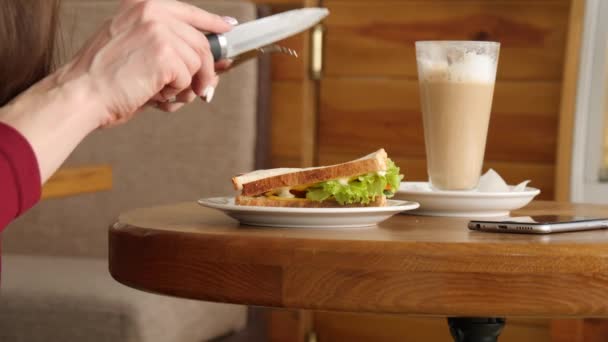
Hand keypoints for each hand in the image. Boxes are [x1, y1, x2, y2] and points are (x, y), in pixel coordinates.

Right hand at [54, 0, 234, 127]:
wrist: (81, 94)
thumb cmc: (105, 80)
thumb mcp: (137, 50)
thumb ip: (173, 49)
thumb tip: (217, 62)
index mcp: (143, 6)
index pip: (190, 12)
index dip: (212, 23)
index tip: (227, 28)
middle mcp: (152, 12)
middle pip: (201, 43)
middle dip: (204, 71)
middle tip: (202, 90)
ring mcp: (159, 31)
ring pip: (198, 63)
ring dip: (186, 86)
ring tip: (163, 93)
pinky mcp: (165, 54)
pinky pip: (189, 78)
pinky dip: (176, 93)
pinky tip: (155, 93)